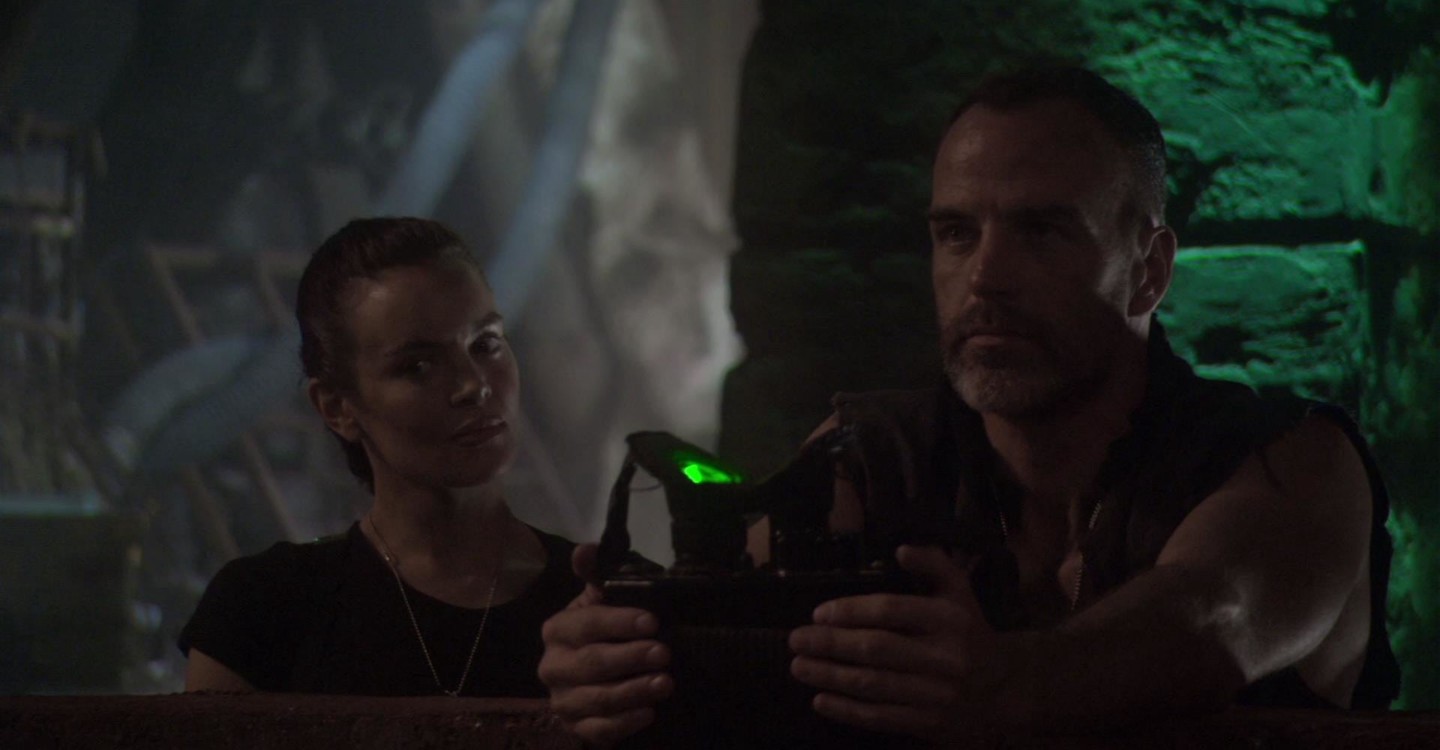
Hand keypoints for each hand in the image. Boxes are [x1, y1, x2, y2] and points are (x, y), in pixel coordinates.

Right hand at [538, 544, 672, 747]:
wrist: (594, 678)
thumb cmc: (602, 632)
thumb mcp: (600, 601)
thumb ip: (595, 575)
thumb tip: (587, 548)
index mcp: (557, 630)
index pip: (586, 624)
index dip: (619, 622)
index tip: (652, 622)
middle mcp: (552, 666)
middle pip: (591, 663)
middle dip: (630, 658)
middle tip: (663, 653)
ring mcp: (562, 701)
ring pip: (596, 699)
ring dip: (633, 691)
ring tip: (665, 683)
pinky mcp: (575, 729)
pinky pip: (597, 730)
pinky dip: (623, 723)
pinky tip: (649, 713)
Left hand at [787, 545, 1012, 741]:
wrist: (1008, 689)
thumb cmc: (971, 634)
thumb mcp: (961, 592)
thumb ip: (934, 564)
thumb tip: (900, 548)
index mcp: (949, 619)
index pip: (891, 611)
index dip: (851, 611)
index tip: (819, 613)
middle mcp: (944, 656)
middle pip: (875, 649)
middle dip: (830, 644)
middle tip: (795, 640)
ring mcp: (937, 694)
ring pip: (873, 684)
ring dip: (830, 676)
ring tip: (799, 667)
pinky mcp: (929, 723)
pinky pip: (881, 717)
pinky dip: (847, 711)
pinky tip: (821, 701)